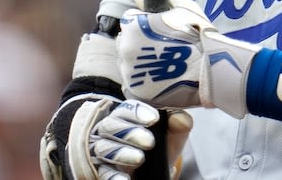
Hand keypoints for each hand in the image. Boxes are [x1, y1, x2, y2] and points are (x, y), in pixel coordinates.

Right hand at [40, 95, 191, 179]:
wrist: (153, 172)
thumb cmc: (159, 147)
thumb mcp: (172, 134)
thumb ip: (178, 123)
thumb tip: (181, 120)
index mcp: (126, 116)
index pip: (126, 108)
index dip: (137, 112)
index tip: (154, 119)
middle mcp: (110, 131)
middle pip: (111, 125)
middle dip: (130, 133)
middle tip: (150, 142)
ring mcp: (103, 150)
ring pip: (104, 147)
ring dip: (121, 153)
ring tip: (139, 159)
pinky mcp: (101, 170)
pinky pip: (102, 171)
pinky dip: (112, 176)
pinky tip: (124, 179)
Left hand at [118, 0, 259, 118]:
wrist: (211, 71)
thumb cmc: (200, 36)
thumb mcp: (184, 9)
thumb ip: (160, 1)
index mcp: (134, 25)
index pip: (129, 21)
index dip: (143, 23)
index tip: (157, 30)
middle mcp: (126, 47)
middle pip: (126, 42)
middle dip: (139, 43)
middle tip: (163, 48)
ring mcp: (129, 71)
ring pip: (128, 63)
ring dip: (140, 62)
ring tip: (164, 64)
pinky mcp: (136, 91)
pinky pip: (134, 82)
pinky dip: (144, 80)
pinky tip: (160, 77)